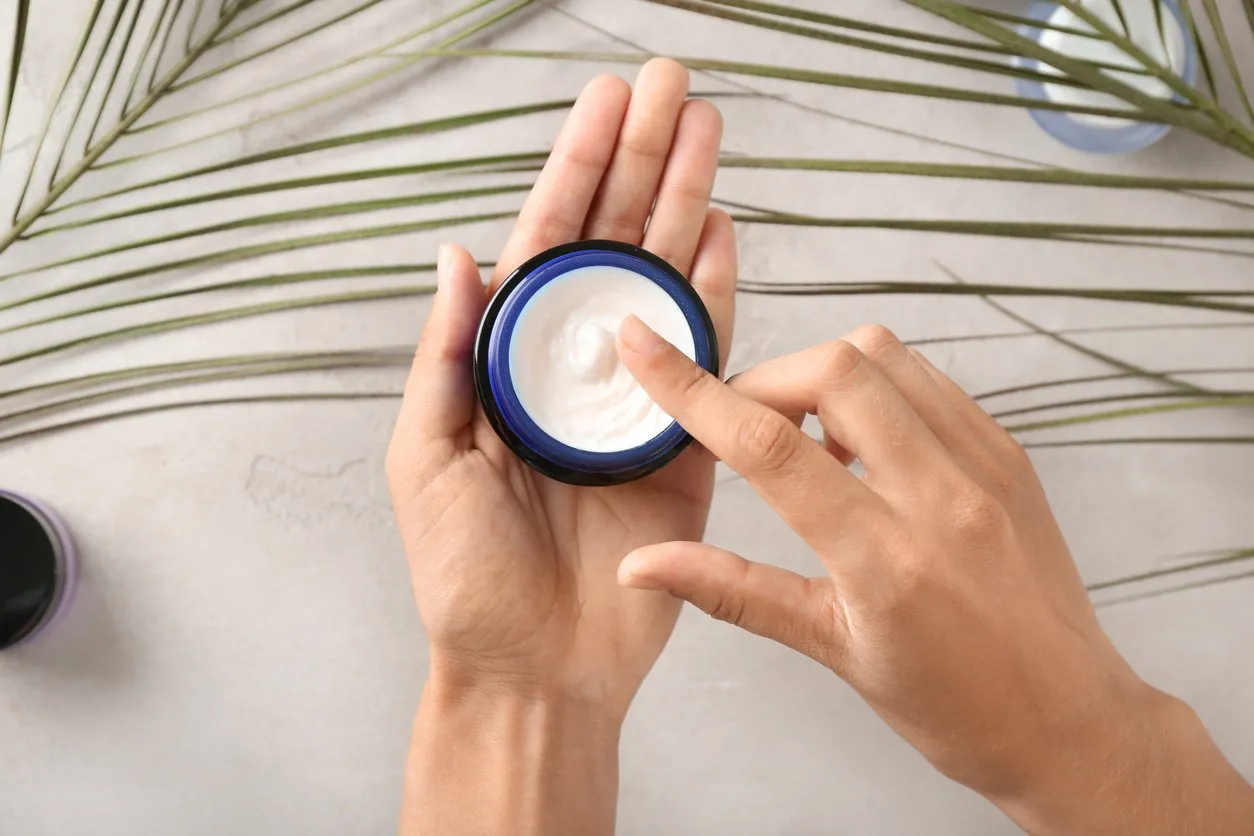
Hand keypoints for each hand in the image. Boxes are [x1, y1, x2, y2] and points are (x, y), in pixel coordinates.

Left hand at [387, 59, 732, 715]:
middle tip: (672, 89)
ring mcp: (634, 402)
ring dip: (686, 207)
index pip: (548, 247)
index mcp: (510, 366)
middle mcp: (575, 369)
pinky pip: (707, 360)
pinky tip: (722, 233)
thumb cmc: (466, 579)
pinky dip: (716, 296)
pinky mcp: (687, 446)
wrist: (534, 670)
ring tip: (706, 134)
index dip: (576, 171)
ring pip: (665, 285)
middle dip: (641, 163)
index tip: (605, 103)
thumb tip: (458, 257)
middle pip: (613, 247)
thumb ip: (447, 359)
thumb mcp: (426, 462)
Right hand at [615, 321, 1253, 834]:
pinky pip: (930, 380)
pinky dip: (876, 385)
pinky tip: (861, 439)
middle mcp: (942, 497)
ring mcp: (986, 466)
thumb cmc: (954, 704)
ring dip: (821, 373)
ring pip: (886, 357)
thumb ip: (733, 591)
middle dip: (765, 379)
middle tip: (741, 425)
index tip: (643, 349)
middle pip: (834, 370)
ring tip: (805, 436)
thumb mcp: (832, 651)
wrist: (1070, 721)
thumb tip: (642, 564)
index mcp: (886, 561)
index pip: (771, 448)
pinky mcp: (1010, 454)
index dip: (694, 391)